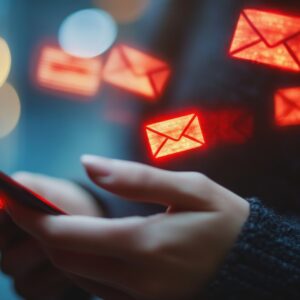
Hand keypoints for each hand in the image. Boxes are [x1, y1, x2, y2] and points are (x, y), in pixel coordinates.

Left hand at [6, 156, 249, 299]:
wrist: (251, 262)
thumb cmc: (222, 218)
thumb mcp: (189, 187)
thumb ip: (136, 177)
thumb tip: (88, 163)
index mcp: (145, 245)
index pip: (69, 235)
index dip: (35, 217)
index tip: (16, 198)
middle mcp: (136, 279)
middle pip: (66, 258)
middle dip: (40, 233)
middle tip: (30, 206)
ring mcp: (139, 298)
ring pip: (78, 275)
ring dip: (58, 249)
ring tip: (52, 221)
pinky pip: (97, 287)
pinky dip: (81, 264)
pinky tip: (83, 243)